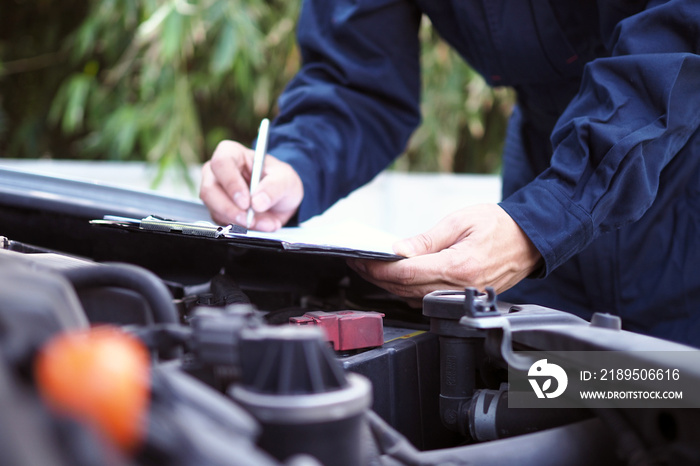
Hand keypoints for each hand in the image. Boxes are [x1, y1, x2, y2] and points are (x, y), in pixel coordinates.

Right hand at [199, 140, 303, 230]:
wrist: (281, 199)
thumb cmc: (280, 180)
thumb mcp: (286, 180)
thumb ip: (274, 188)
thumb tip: (257, 202)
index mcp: (232, 153)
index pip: (222, 163)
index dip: (231, 183)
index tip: (246, 202)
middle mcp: (218, 171)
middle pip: (210, 189)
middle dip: (230, 209)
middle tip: (249, 219)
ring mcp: (215, 191)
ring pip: (213, 208)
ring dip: (237, 220)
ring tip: (261, 223)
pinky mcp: (217, 209)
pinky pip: (220, 221)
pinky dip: (239, 227)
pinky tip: (256, 225)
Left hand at [348, 204, 541, 302]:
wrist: (531, 240)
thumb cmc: (500, 226)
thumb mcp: (459, 222)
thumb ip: (426, 241)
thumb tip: (397, 251)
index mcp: (458, 267)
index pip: (406, 273)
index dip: (378, 268)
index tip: (360, 259)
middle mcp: (460, 288)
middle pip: (405, 289)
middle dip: (376, 277)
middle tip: (358, 262)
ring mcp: (462, 297)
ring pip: (413, 298)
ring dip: (389, 285)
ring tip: (371, 268)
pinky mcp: (463, 299)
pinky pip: (427, 300)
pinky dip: (407, 290)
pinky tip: (396, 278)